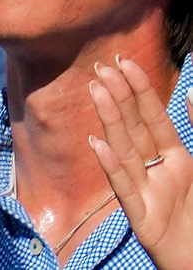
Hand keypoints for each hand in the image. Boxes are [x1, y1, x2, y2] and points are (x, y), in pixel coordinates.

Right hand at [89, 55, 192, 269]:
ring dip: (110, 122)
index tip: (123, 62)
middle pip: (136, 130)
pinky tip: (98, 145)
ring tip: (96, 92)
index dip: (140, 90)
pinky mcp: (142, 218)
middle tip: (102, 69)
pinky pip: (125, 189)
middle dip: (119, 99)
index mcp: (176, 159)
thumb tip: (190, 90)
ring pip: (126, 152)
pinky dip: (112, 167)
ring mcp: (147, 193)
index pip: (153, 118)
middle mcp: (157, 171)